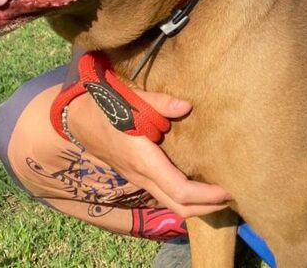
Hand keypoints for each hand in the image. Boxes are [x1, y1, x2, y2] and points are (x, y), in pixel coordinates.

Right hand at [65, 90, 230, 217]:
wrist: (75, 119)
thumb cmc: (104, 107)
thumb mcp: (130, 99)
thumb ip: (159, 103)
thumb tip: (186, 107)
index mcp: (143, 159)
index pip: (179, 190)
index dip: (205, 195)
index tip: (227, 190)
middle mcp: (141, 175)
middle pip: (178, 206)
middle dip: (207, 207)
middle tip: (232, 197)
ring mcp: (138, 178)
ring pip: (171, 204)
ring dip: (196, 206)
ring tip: (220, 195)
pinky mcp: (137, 176)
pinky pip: (164, 195)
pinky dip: (184, 198)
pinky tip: (198, 187)